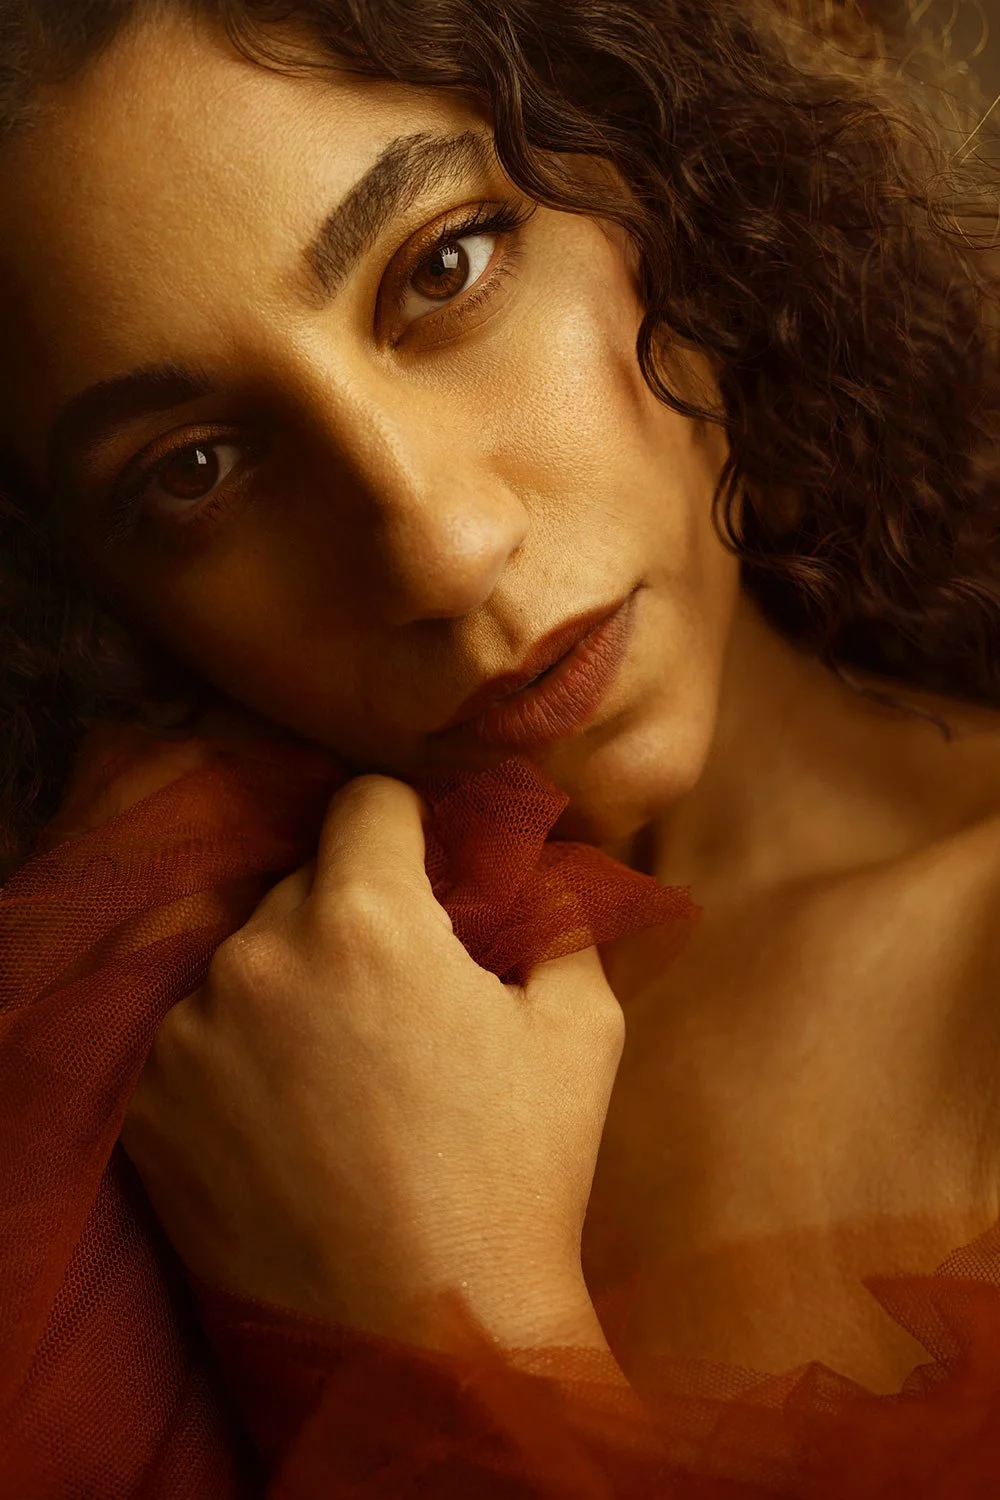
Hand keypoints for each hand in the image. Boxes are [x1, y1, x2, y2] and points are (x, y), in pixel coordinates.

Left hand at [120, 774, 623, 1351]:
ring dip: (293, 982)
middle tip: (403, 997)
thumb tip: (533, 868)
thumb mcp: (580, 1028)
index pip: (365, 801)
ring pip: (248, 957)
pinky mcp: (152, 1105)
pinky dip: (241, 1051)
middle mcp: (259, 956)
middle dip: (355, 914)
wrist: (422, 1340)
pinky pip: (199, 1033)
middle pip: (305, 879)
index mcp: (366, 920)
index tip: (431, 878)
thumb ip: (557, 915)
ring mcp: (192, 1033)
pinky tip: (292, 1115)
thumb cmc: (517, 1178)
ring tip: (345, 1071)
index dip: (411, 830)